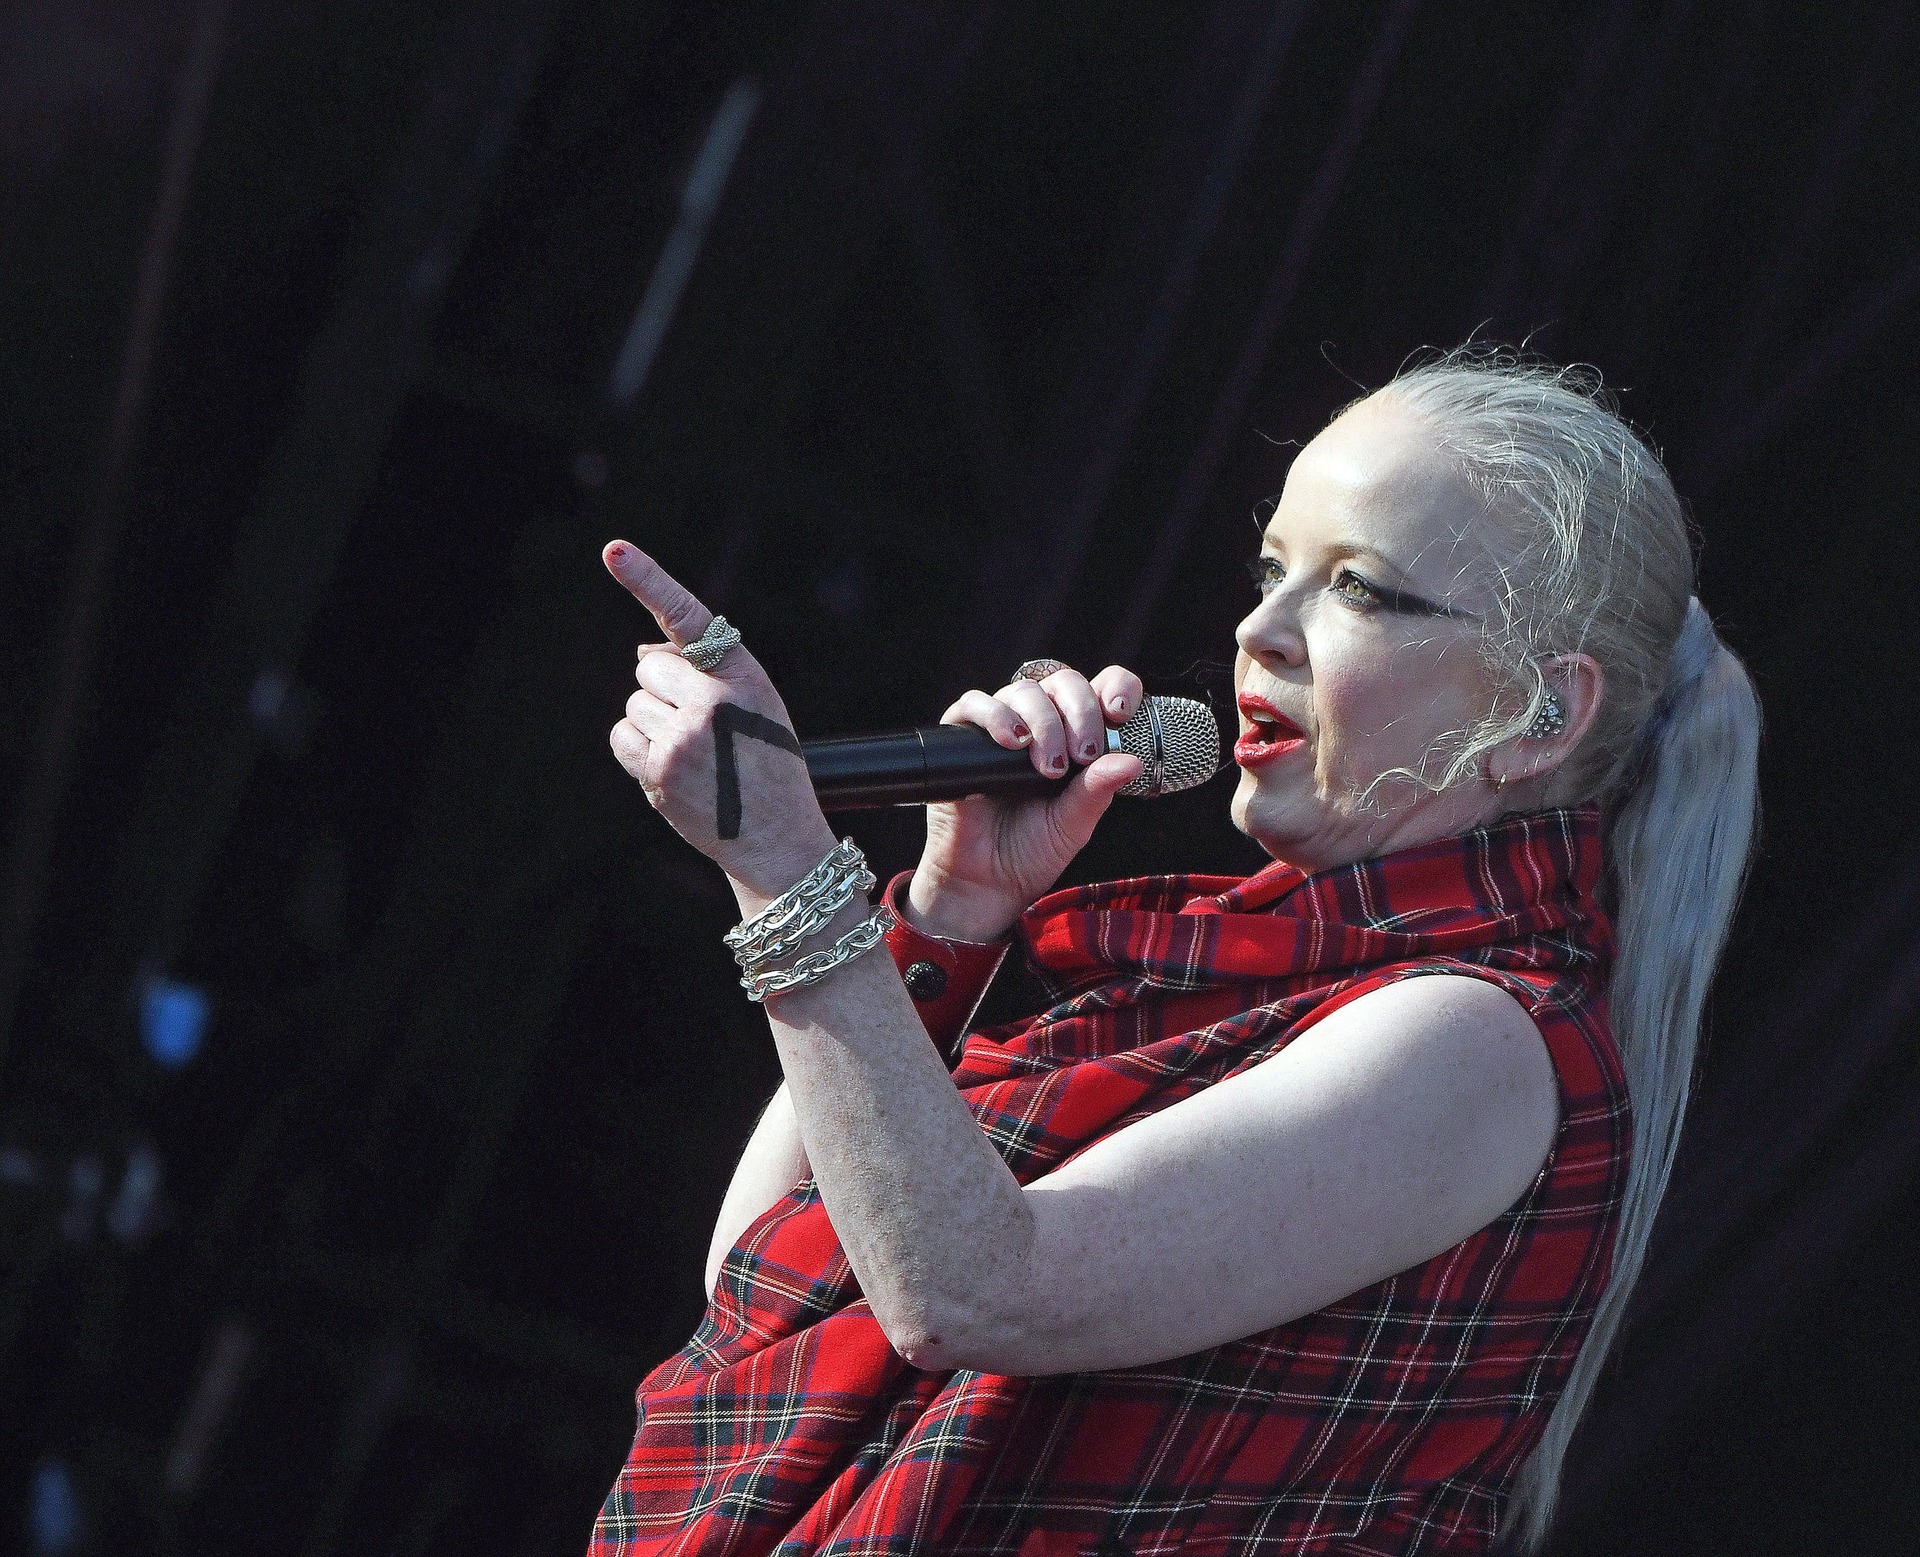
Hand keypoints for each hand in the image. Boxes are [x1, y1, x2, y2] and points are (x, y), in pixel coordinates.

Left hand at [602, 541, 837, 901]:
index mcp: (742, 673)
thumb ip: (704, 671)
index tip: (614, 550)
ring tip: (698, 759)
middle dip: (666, 696)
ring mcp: (685, 736)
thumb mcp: (754, 704)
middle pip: (649, 672)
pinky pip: (622, 738)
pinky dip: (639, 753)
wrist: (778, 837)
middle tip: (707, 733)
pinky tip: (675, 773)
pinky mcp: (660, 770)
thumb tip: (642, 657)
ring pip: (635, 706)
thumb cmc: (766, 763)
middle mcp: (713, 699)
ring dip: (655, 728)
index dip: (648, 579)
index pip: (689, 617)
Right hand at [907, 664, 1144, 942]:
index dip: (1115, 687)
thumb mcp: (1075, 822)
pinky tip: (1011, 741)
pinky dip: (995, 715)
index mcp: (1075, 737)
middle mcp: (1039, 725)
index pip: (1099, 690)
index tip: (1120, 712)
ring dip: (1043, 722)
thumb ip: (1098, 790)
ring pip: (1023, 691)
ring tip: (1047, 767)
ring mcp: (1000, 728)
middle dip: (1080, 712)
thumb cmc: (1032, 851)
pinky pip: (973, 705)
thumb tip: (1132, 761)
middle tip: (1082, 755)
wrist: (985, 882)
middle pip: (1063, 683)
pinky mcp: (961, 738)